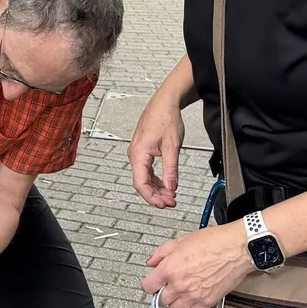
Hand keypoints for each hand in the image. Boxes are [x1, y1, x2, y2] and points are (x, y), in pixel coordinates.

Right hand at [129, 91, 185, 208]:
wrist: (165, 103)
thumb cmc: (166, 118)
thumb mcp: (172, 147)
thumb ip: (171, 170)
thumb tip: (171, 188)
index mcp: (138, 154)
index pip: (140, 183)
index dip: (152, 197)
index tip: (163, 204)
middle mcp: (135, 155)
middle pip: (142, 182)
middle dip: (156, 195)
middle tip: (171, 202)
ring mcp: (138, 153)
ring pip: (145, 177)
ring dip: (157, 188)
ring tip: (171, 196)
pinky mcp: (144, 151)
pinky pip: (147, 170)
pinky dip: (157, 179)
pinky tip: (166, 185)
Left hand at [141, 222, 252, 307]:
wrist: (238, 248)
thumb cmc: (215, 242)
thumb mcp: (181, 240)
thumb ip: (162, 253)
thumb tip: (152, 262)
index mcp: (170, 269)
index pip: (148, 286)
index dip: (149, 284)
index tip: (152, 283)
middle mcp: (180, 285)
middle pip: (161, 300)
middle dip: (162, 293)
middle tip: (168, 285)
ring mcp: (194, 295)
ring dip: (175, 301)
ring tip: (180, 292)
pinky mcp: (208, 301)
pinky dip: (190, 307)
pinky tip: (192, 297)